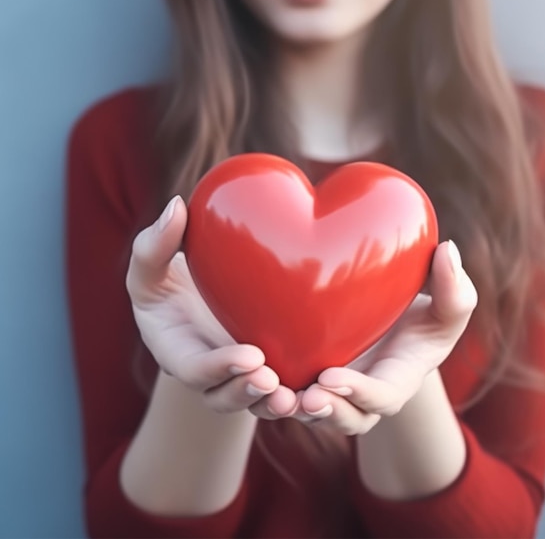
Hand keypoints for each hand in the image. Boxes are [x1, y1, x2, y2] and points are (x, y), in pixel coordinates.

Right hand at [126, 196, 295, 414]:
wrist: (199, 290)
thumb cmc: (168, 278)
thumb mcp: (152, 262)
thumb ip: (154, 244)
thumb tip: (175, 207)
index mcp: (180, 352)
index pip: (196, 370)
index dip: (220, 368)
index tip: (251, 356)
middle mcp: (211, 372)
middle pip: (226, 396)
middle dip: (248, 392)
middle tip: (273, 381)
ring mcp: (241, 373)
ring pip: (257, 400)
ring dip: (276, 401)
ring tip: (300, 395)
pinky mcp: (269, 366)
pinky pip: (285, 384)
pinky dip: (302, 386)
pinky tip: (329, 376)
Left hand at [249, 240, 476, 434]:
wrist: (394, 319)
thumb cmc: (425, 315)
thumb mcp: (449, 303)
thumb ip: (455, 286)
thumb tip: (450, 250)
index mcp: (397, 382)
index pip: (381, 398)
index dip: (359, 394)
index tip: (332, 377)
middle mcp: (363, 394)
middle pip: (344, 418)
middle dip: (325, 412)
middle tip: (303, 397)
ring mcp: (333, 388)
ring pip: (310, 411)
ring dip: (290, 407)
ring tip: (270, 389)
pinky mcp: (308, 376)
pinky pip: (288, 391)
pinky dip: (269, 389)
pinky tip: (248, 366)